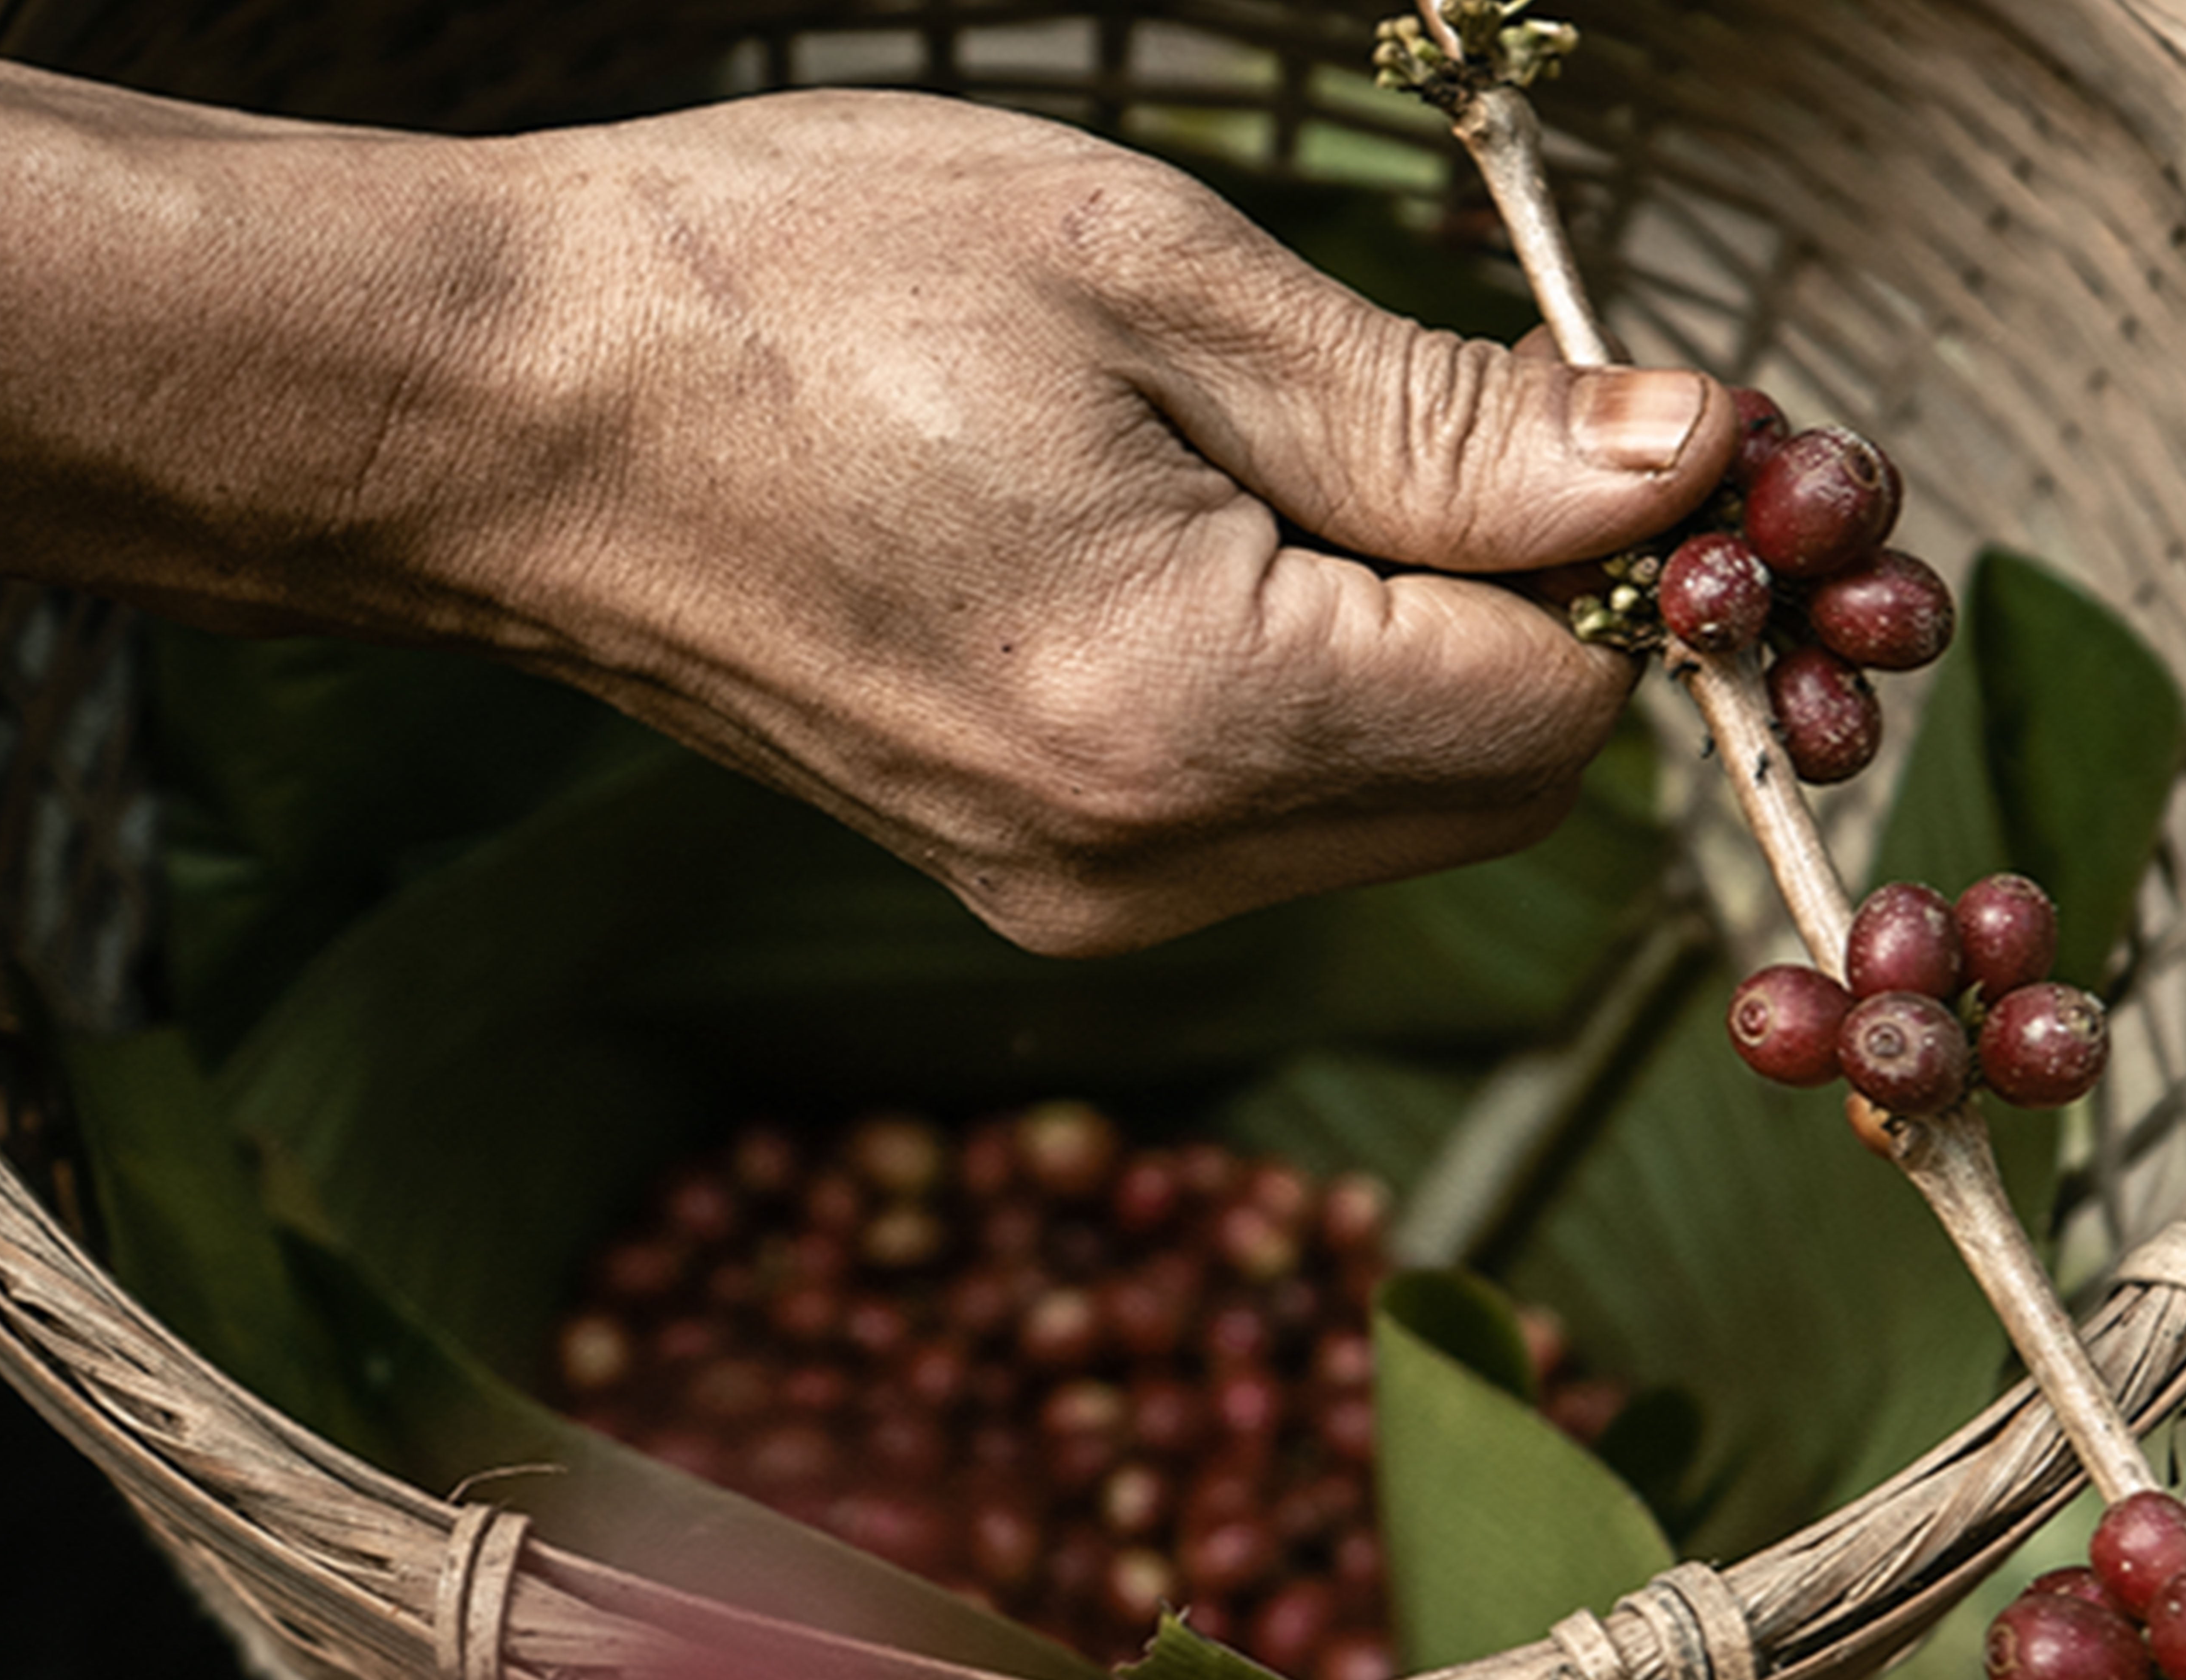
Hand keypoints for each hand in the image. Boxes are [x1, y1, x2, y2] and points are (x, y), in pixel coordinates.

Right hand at [0, 11, 1732, 952]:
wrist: (508, 413)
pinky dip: (1312, 699)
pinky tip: (1224, 549)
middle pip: (1498, 789)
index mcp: (1186, 714)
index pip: (1560, 707)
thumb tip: (1677, 466)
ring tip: (1321, 463)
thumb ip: (1437, 417)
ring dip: (1428, 655)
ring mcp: (1074, 896)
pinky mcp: (1024, 880)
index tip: (1646, 429)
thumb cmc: (789, 293)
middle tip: (1512, 424)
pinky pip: (1266, 820)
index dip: (1649, 566)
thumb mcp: (1148, 277)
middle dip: (1553, 617)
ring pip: (1390, 814)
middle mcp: (1141, 864)